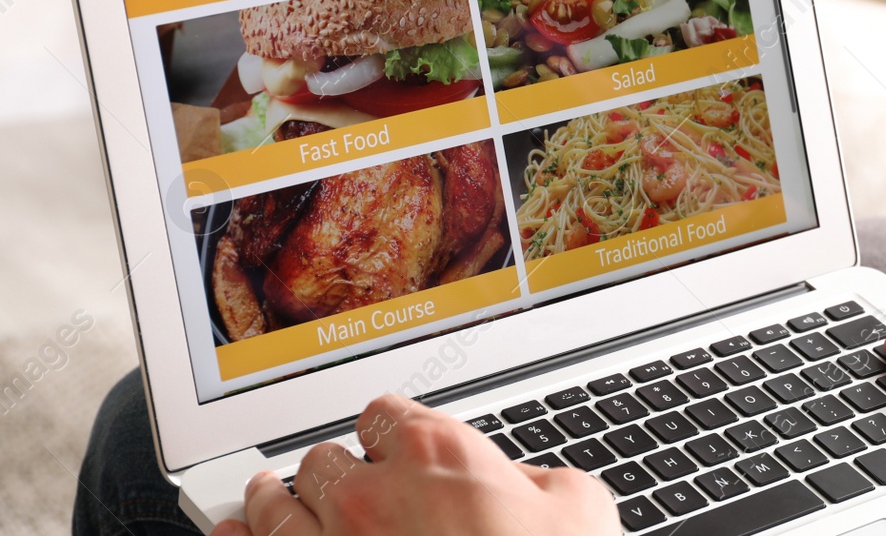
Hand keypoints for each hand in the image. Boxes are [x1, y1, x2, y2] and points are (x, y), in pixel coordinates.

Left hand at [212, 394, 619, 535]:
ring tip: (268, 499)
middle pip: (322, 459)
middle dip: (333, 473)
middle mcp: (373, 492)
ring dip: (272, 500)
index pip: (384, 415)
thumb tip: (527, 486)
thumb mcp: (580, 506)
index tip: (393, 451)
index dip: (389, 435)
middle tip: (344, 490)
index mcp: (439, 453)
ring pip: (273, 504)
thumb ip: (539, 481)